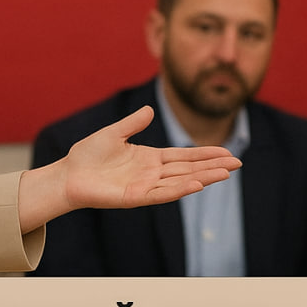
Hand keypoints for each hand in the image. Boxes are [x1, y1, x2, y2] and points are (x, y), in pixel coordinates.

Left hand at [19, 106, 237, 232]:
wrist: (67, 175)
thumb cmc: (87, 156)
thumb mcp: (113, 134)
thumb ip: (133, 123)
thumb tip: (150, 108)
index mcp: (149, 158)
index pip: (184, 156)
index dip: (206, 154)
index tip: (228, 152)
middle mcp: (151, 173)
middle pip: (189, 168)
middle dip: (213, 166)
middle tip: (238, 162)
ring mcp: (145, 186)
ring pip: (180, 181)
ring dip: (203, 177)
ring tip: (226, 173)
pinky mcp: (134, 198)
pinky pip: (161, 194)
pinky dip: (179, 189)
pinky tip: (196, 184)